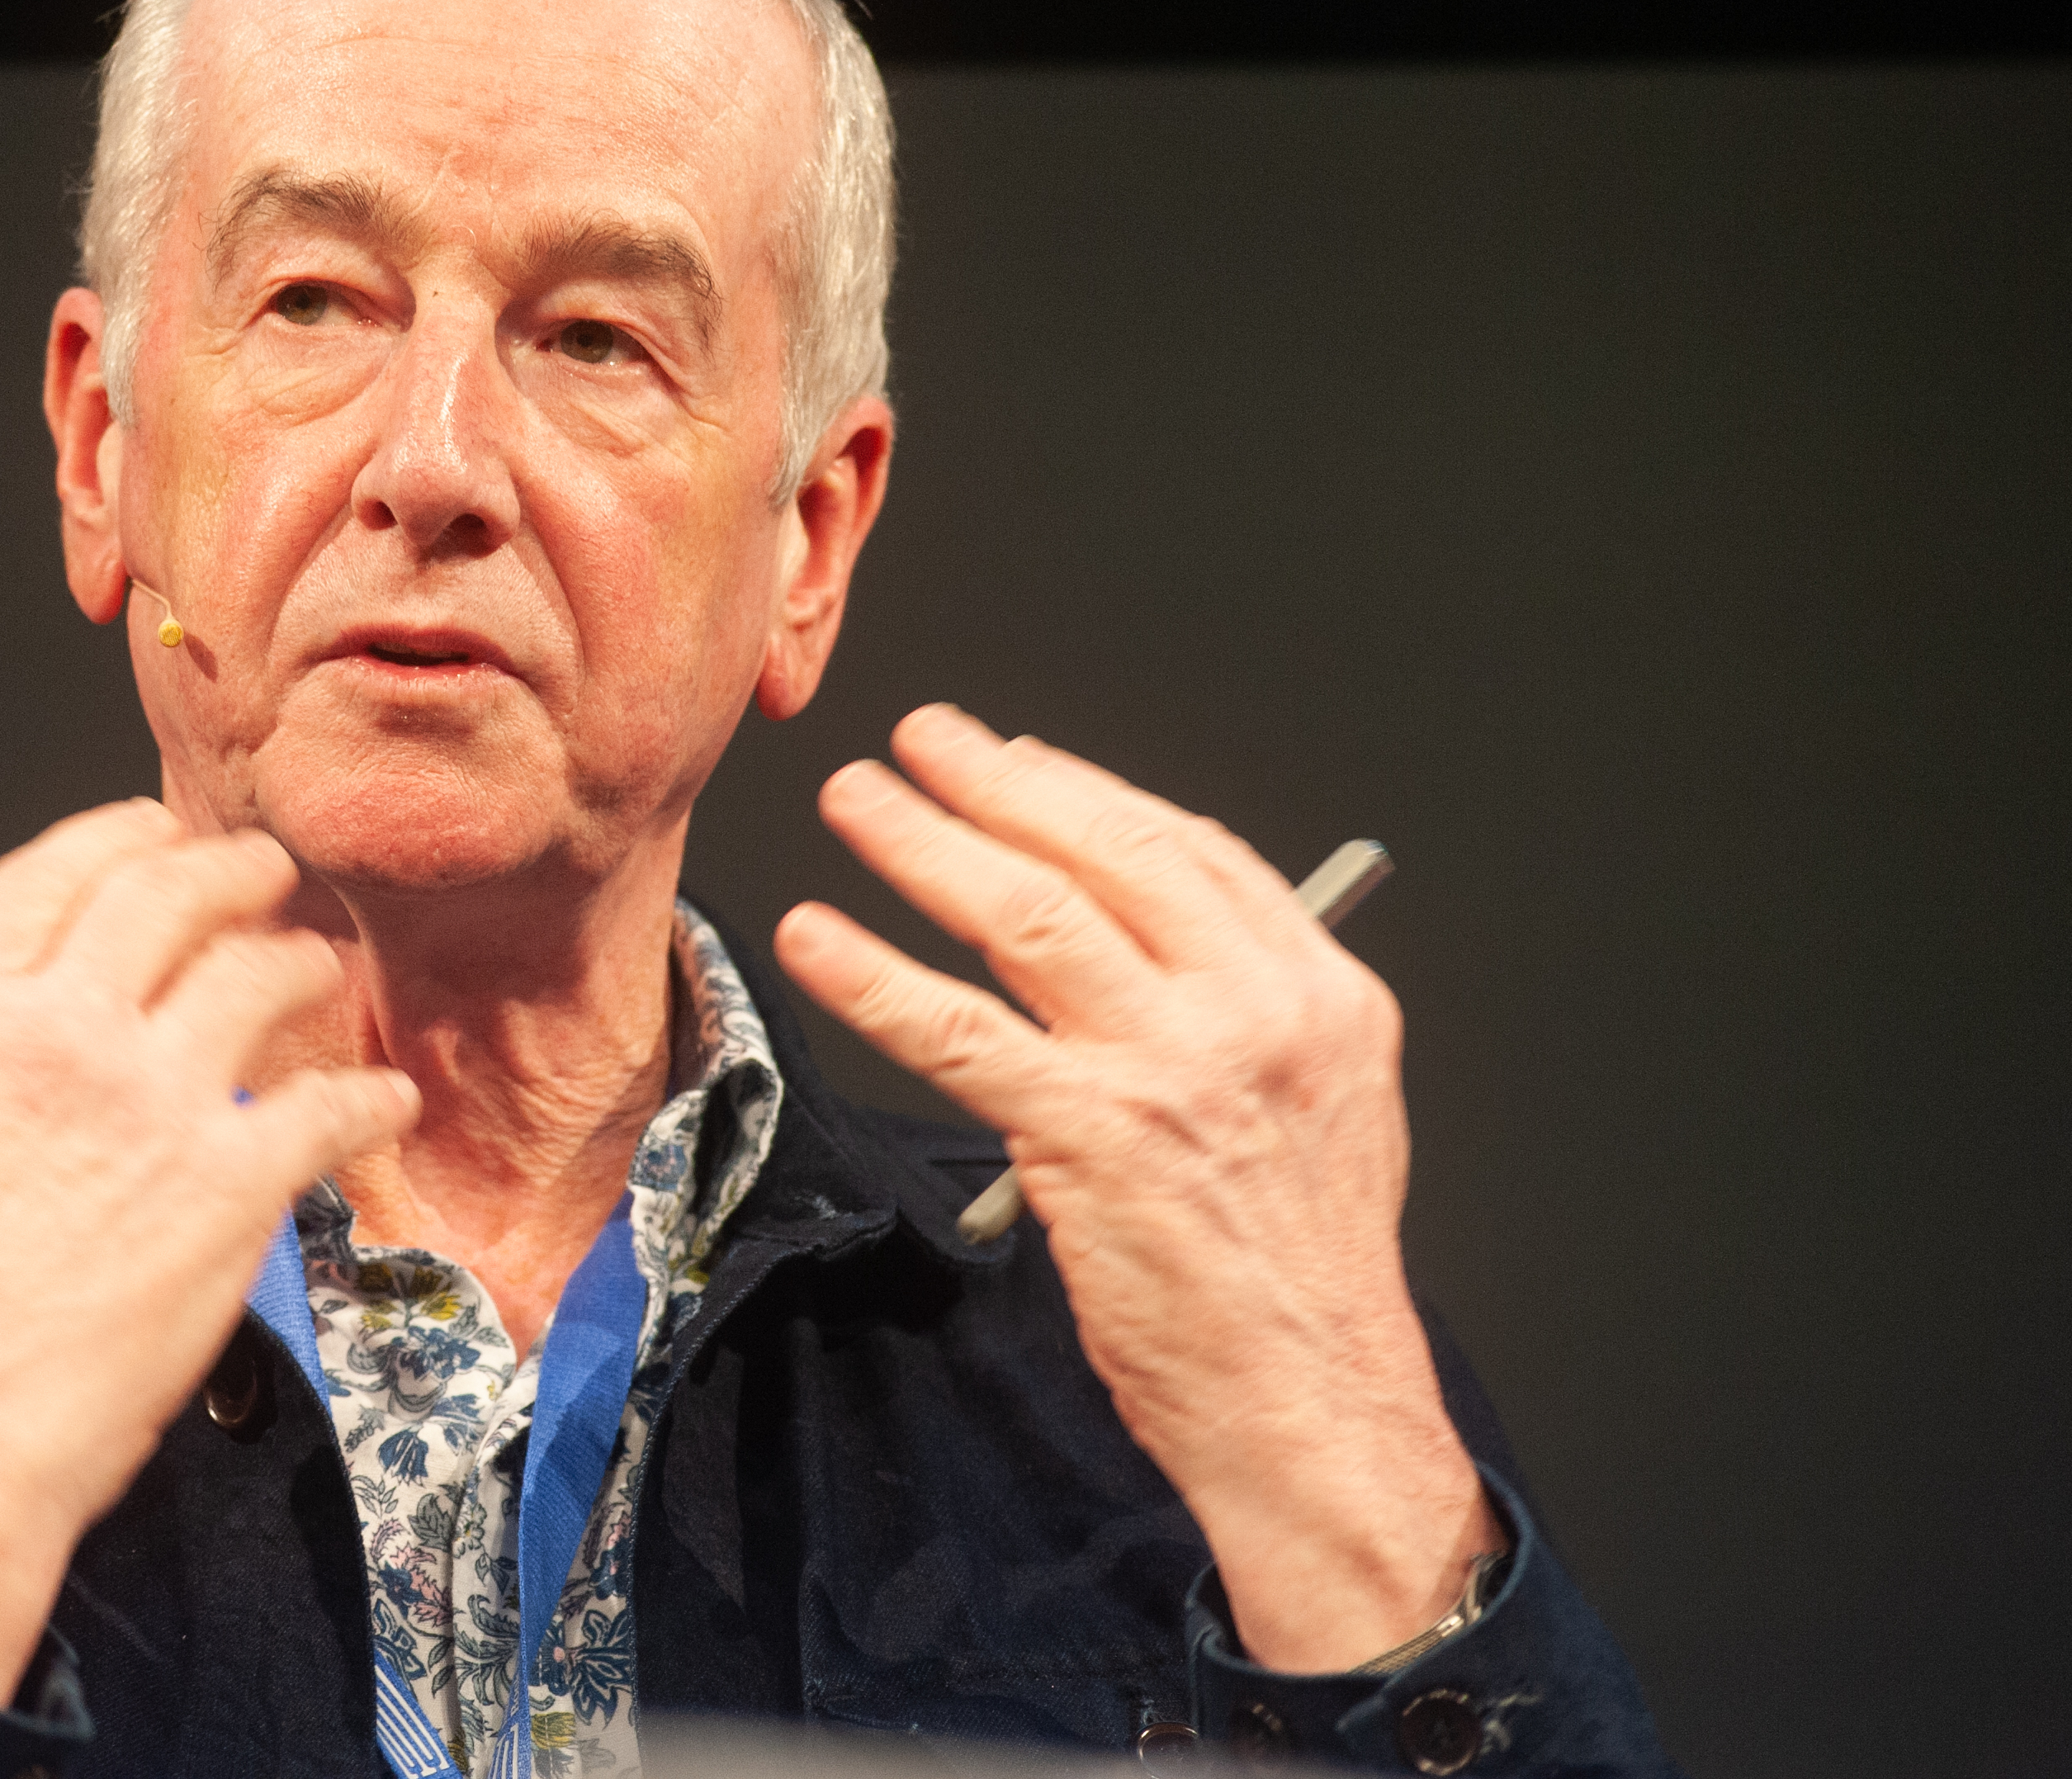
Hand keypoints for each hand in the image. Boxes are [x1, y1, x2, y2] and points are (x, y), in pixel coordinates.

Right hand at [0, 800, 418, 1703]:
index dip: (111, 838)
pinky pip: (325, 1107)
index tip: (149, 830)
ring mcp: (151, 1104)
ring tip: (315, 972)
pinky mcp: (228, 1185)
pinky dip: (366, 1096)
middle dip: (227, 869)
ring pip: (257, 979)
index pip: (47, 878)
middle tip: (260, 873)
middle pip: (168, 897)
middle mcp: (57, 1036)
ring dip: (299, 964)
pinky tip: (385, 1099)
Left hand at [774, 705, 1500, 1672]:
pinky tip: (820, 940)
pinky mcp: (1091, 1136)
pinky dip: (876, 976)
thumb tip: (1143, 942)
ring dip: (926, 845)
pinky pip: (958, 1031)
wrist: (1316, 1403)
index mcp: (1320, 992)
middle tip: (922, 742)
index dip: (1086, 793)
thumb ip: (1250, 1013)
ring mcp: (1172, 1068)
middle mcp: (1256, 1011)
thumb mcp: (1325, 1108)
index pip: (1190, 849)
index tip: (1015, 760)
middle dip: (998, 783)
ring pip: (1027, 917)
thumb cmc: (1300, 1277)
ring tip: (859, 800)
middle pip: (1105, 855)